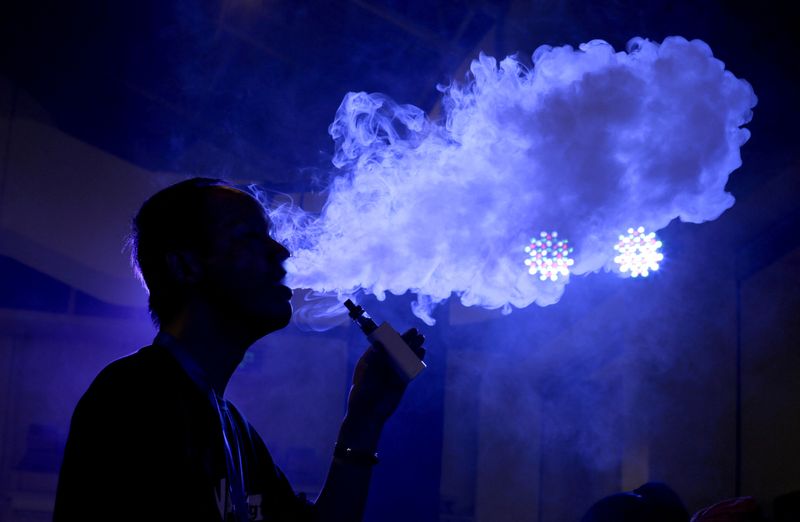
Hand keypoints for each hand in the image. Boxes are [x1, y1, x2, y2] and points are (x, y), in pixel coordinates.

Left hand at [340, 329, 424, 447]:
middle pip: (395, 348)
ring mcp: (391, 372)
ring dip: (413, 347)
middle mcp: (382, 364)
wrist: (368, 414)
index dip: (391, 337)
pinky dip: (416, 360)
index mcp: (370, 359)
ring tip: (422, 338)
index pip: (382, 344)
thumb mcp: (367, 374)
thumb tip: (380, 343)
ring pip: (404, 357)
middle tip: (415, 331)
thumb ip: (375, 359)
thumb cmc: (362, 393)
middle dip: (406, 340)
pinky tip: (422, 352)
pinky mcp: (401, 381)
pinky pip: (409, 368)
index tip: (398, 333)